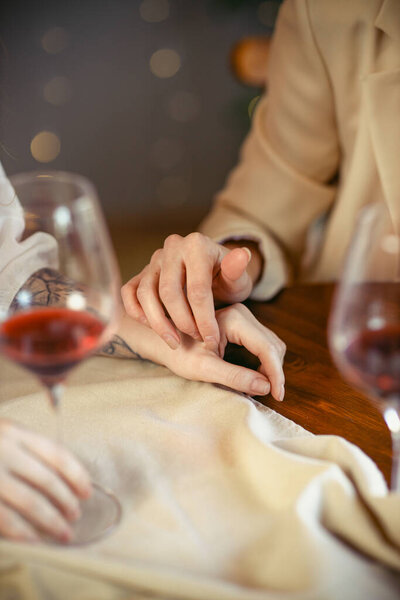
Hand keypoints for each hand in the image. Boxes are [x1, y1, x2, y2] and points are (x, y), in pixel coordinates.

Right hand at [0, 420, 91, 542]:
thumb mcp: (3, 436)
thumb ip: (27, 449)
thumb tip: (64, 479)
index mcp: (14, 432)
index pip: (56, 453)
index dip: (76, 474)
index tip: (86, 492)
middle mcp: (3, 449)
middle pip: (46, 479)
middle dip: (65, 501)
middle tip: (74, 516)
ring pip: (29, 501)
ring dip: (50, 520)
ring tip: (62, 533)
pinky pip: (5, 518)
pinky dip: (22, 531)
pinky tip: (34, 540)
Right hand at [122, 233, 259, 352]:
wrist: (213, 272)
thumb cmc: (227, 278)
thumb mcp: (239, 277)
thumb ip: (238, 270)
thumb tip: (242, 256)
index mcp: (197, 245)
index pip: (197, 288)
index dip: (204, 319)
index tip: (212, 340)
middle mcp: (172, 247)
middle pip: (168, 292)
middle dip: (182, 322)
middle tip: (196, 339)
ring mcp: (154, 259)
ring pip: (145, 293)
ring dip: (158, 323)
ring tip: (175, 342)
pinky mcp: (142, 272)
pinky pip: (129, 292)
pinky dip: (136, 312)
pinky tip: (152, 328)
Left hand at [161, 303, 285, 400]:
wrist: (164, 340)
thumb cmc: (179, 353)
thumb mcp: (204, 369)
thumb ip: (234, 377)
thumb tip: (266, 387)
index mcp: (233, 319)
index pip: (266, 348)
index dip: (276, 374)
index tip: (277, 396)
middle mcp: (242, 313)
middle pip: (273, 346)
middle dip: (274, 372)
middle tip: (269, 396)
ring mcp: (243, 317)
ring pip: (271, 345)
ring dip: (271, 368)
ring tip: (260, 388)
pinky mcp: (242, 324)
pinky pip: (264, 344)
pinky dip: (264, 362)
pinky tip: (255, 377)